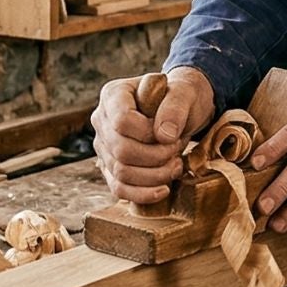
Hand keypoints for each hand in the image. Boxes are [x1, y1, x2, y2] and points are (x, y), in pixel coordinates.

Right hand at [91, 66, 216, 203]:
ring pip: (121, 173)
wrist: (180, 110)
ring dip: (154, 176)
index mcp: (113, 95)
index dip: (148, 133)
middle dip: (156, 156)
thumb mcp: (185, 93)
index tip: (170, 133)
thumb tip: (164, 136)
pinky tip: (164, 189)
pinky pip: (119, 188)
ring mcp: (103, 146)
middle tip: (176, 150)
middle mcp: (102, 120)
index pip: (122, 121)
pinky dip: (142, 194)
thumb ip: (175, 108)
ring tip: (175, 165)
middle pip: (121, 151)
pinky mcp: (110, 167)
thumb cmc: (180, 97)